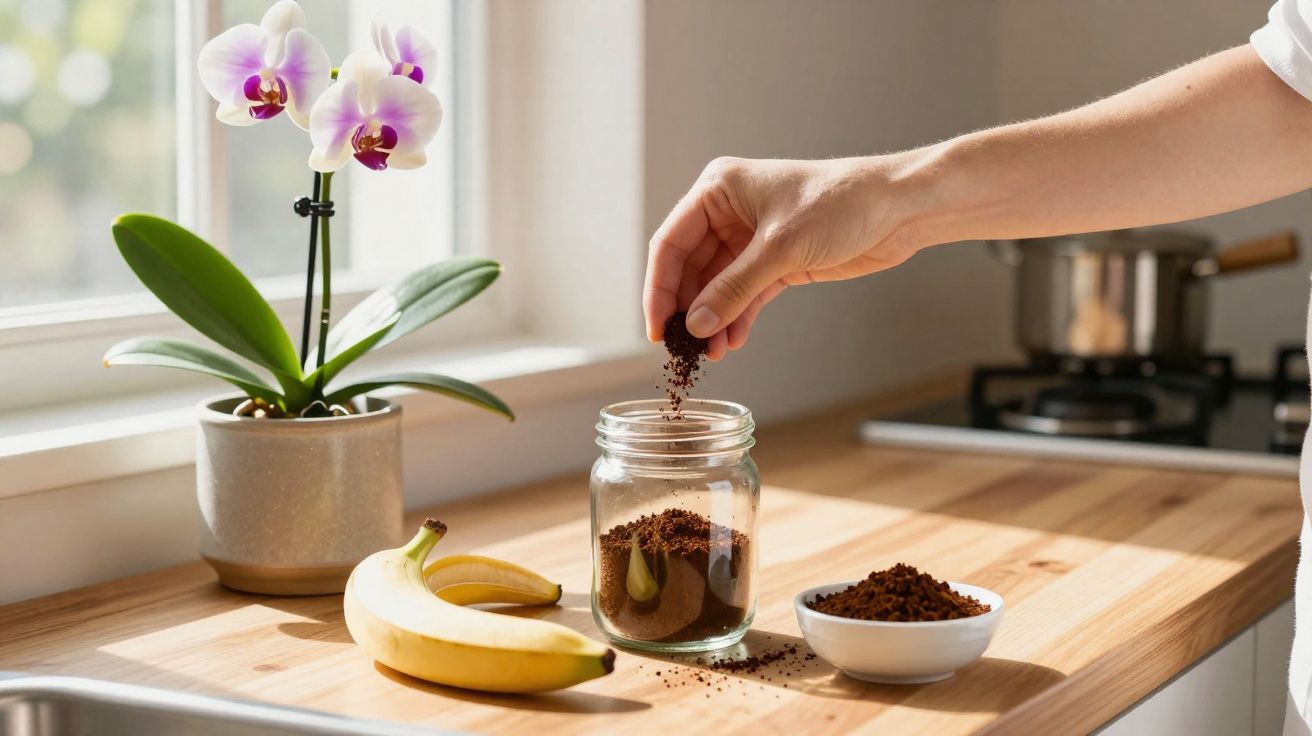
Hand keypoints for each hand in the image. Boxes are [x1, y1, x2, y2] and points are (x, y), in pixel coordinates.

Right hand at [643, 155, 922, 359]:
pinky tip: (732, 342)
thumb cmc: (841, 204)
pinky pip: (745, 295)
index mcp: (719, 190)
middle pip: (690, 268)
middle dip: (688, 309)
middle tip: (682, 349)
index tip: (656, 328)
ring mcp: (752, 238)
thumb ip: (733, 288)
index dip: (659, 288)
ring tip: (710, 354)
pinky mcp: (777, 262)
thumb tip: (695, 324)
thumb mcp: (779, 248)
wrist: (899, 209)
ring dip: (713, 320)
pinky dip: (737, 318)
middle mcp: (729, 212)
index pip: (671, 242)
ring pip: (717, 286)